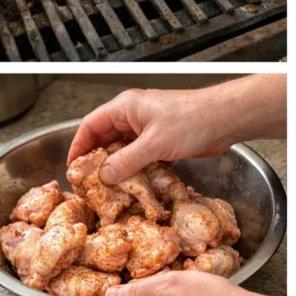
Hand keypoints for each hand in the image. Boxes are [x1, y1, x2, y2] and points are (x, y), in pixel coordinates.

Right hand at [67, 74, 285, 184]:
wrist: (224, 120)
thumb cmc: (192, 120)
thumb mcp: (154, 143)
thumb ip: (127, 161)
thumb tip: (105, 176)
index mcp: (126, 107)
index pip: (91, 125)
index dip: (78, 146)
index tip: (72, 167)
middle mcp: (134, 116)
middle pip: (105, 139)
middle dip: (96, 160)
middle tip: (88, 183)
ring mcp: (148, 129)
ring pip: (123, 149)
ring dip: (116, 167)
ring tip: (107, 188)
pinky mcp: (162, 141)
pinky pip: (140, 156)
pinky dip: (134, 169)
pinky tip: (131, 185)